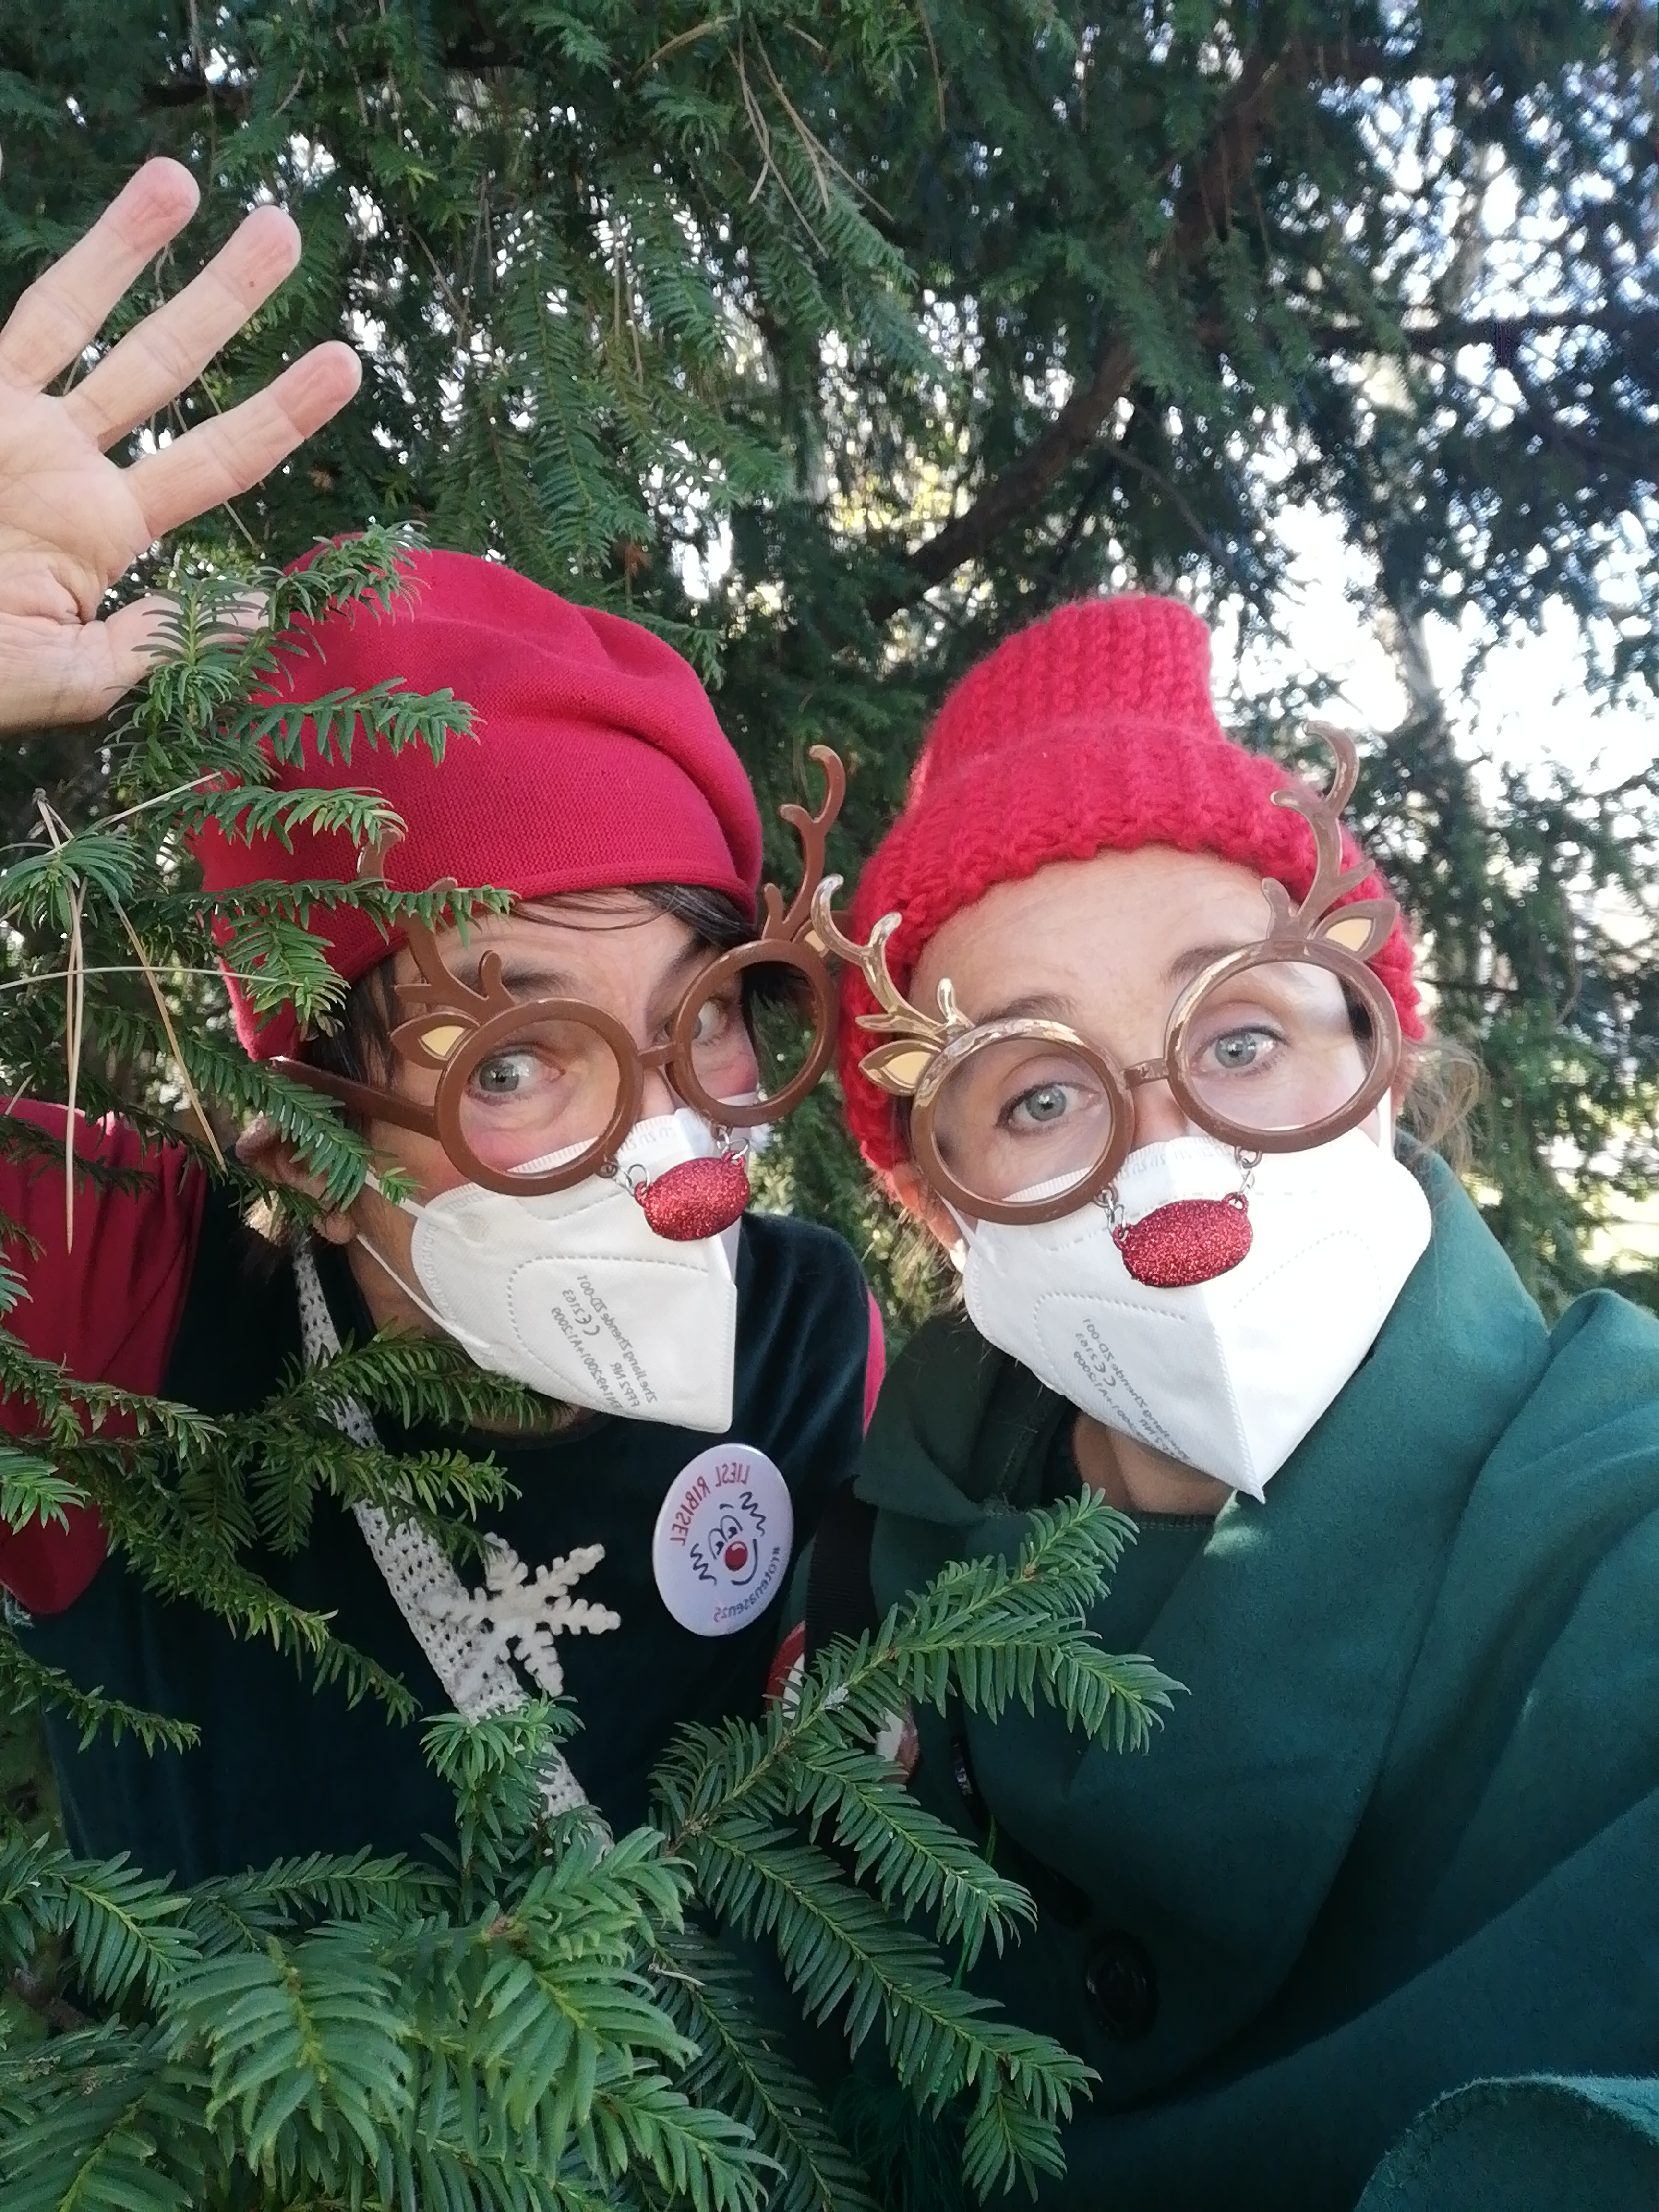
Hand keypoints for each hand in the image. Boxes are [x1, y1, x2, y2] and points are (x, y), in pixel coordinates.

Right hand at [0, 159, 360, 732]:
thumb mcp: (73, 675)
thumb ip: (162, 641)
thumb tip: (263, 608)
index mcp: (104, 532)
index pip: (218, 459)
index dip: (282, 410)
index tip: (346, 361)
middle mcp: (66, 465)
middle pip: (164, 365)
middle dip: (225, 298)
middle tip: (289, 230)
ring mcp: (9, 425)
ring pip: (83, 318)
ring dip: (133, 247)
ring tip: (187, 176)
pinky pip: (22, 329)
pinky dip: (65, 277)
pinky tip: (113, 219)